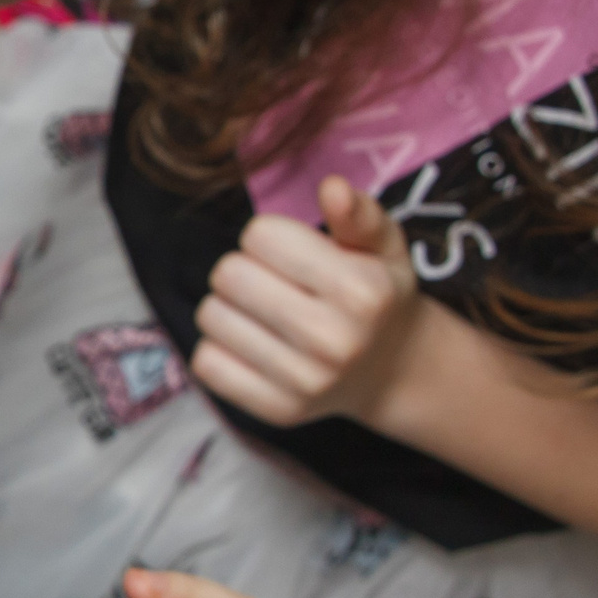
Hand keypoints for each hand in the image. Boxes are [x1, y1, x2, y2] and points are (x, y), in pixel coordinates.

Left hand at [193, 177, 423, 428]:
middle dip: (243, 269)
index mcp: (361, 290)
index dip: (269, 237)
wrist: (393, 370)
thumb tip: (331, 187)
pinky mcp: (277, 410)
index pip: (260, 236)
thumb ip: (358, 213)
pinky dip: (218, 348)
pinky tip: (251, 343)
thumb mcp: (382, 246)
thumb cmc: (377, 294)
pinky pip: (205, 363)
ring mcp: (305, 381)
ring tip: (262, 312)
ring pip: (210, 316)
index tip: (290, 253)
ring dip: (227, 307)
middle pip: (228, 275)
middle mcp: (334, 339)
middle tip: (272, 283)